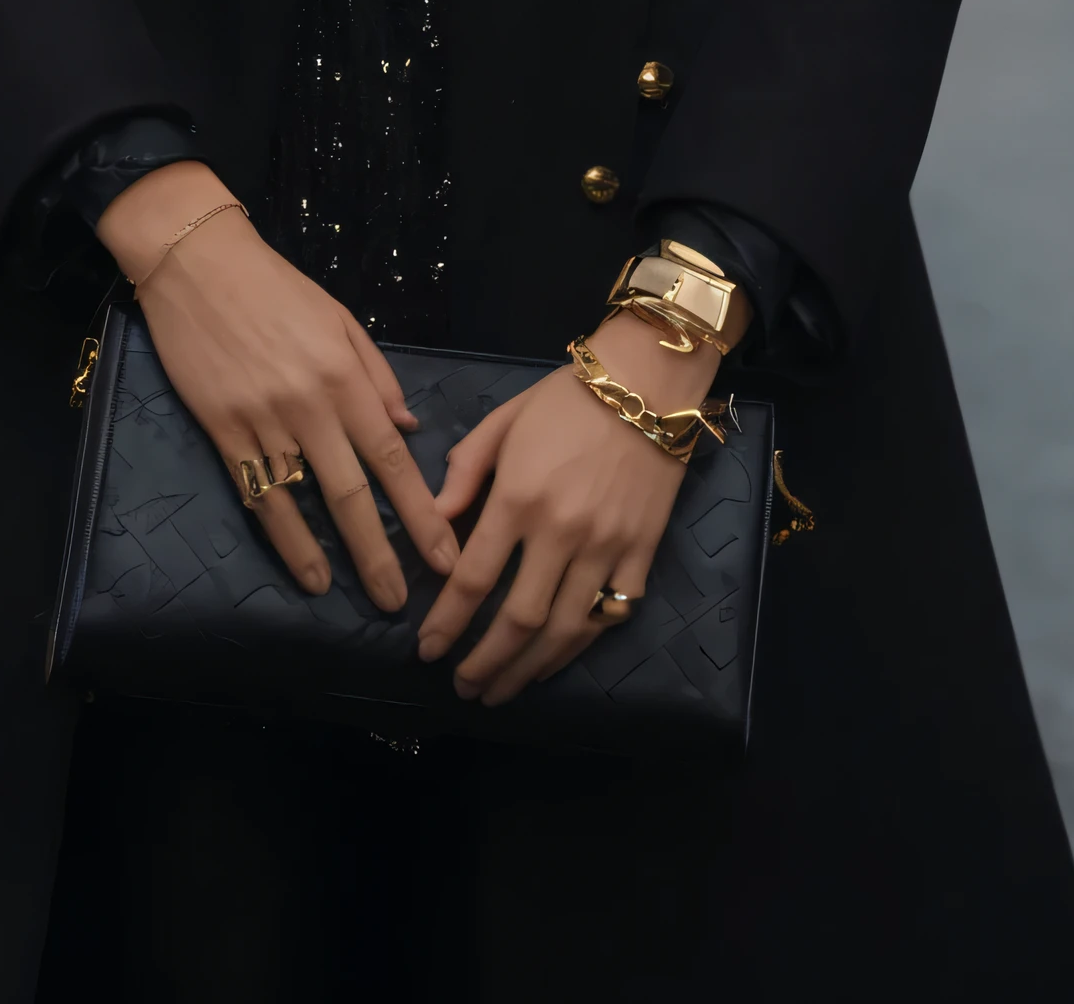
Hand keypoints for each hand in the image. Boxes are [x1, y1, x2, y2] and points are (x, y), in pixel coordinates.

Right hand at [96, 163, 458, 612]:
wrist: (198, 264)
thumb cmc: (275, 287)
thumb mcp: (340, 316)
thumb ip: (376, 373)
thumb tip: (409, 424)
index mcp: (344, 374)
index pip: (391, 456)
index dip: (420, 510)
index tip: (444, 554)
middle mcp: (309, 404)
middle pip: (354, 492)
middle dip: (384, 551)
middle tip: (406, 602)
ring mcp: (263, 421)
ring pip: (307, 502)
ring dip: (337, 555)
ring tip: (363, 597)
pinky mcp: (223, 430)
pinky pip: (258, 495)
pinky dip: (285, 538)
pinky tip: (307, 571)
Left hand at [417, 309, 725, 704]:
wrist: (647, 382)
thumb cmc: (566, 398)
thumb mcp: (503, 421)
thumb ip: (465, 472)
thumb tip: (434, 524)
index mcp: (518, 497)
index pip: (472, 578)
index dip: (446, 623)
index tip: (426, 651)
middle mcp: (560, 531)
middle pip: (518, 620)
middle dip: (484, 662)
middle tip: (462, 687)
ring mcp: (606, 547)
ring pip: (564, 630)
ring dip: (527, 669)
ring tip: (500, 691)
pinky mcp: (642, 552)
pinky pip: (610, 614)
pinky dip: (579, 646)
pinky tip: (554, 660)